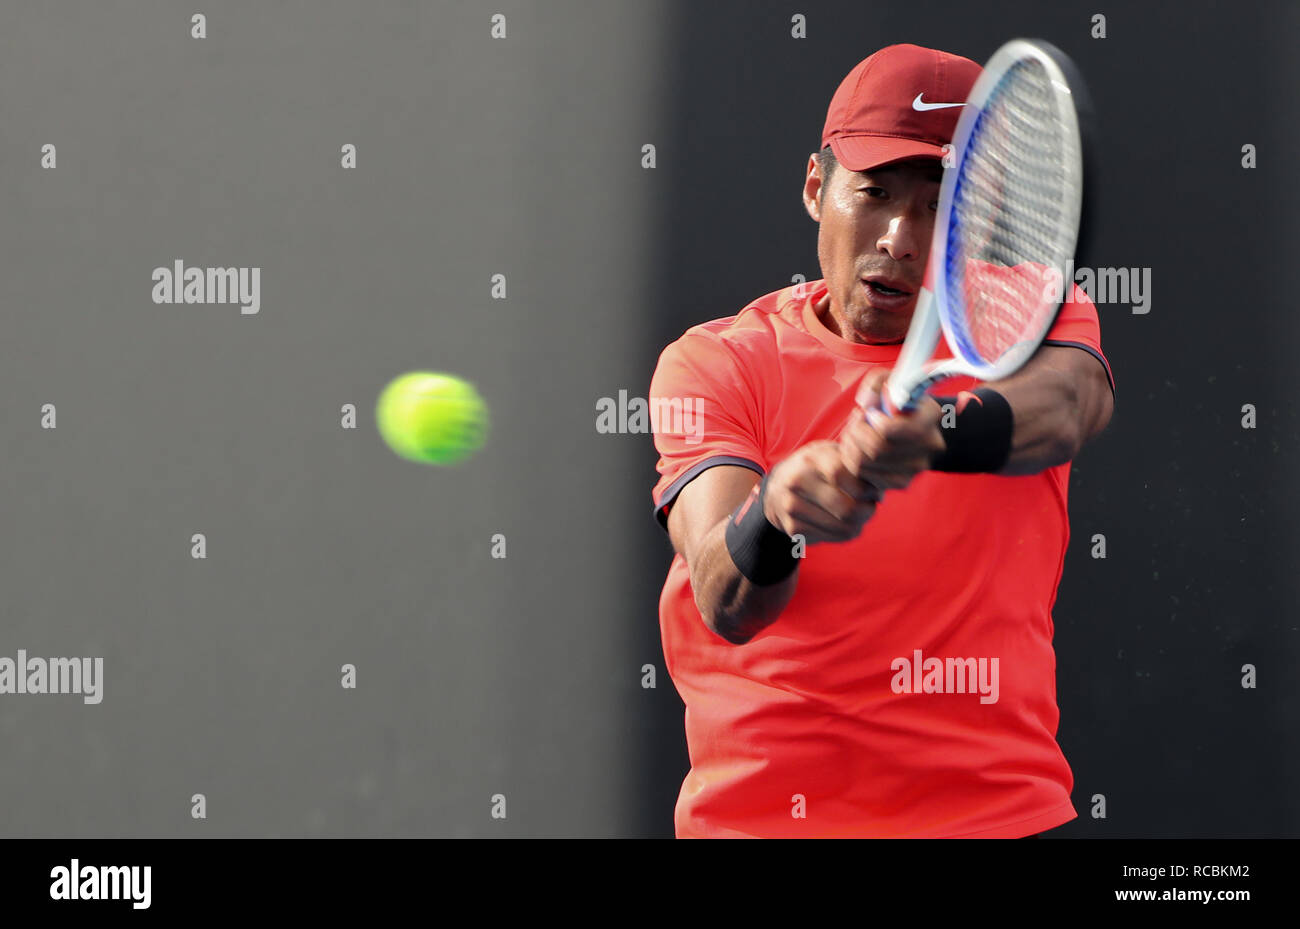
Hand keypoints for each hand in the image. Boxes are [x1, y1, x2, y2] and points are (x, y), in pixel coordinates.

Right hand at [762, 441, 880, 544]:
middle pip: (847, 508)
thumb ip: (854, 464)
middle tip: (871, 506)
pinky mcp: (794, 529)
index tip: (873, 490)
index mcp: (810, 460)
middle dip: (868, 510)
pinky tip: (844, 523)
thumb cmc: (814, 469)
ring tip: (860, 515)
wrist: (776, 490)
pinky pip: (834, 538)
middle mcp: (797, 483)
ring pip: (844, 527)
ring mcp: (792, 508)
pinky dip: (846, 533)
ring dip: (860, 524)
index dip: (866, 487)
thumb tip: (880, 490)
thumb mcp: (829, 454)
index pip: (844, 476)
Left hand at [841, 368, 946, 491]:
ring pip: (865, 464)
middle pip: (877, 449)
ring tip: (853, 433)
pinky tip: (857, 449)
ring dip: (850, 446)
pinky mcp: (903, 482)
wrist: (906, 421)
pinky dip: (853, 463)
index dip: (873, 422)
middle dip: (856, 433)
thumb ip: (876, 382)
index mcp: (931, 415)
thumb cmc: (894, 398)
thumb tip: (866, 403)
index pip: (893, 429)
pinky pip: (865, 477)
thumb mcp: (888, 380)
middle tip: (854, 422)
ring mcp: (918, 467)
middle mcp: (930, 444)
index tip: (870, 413)